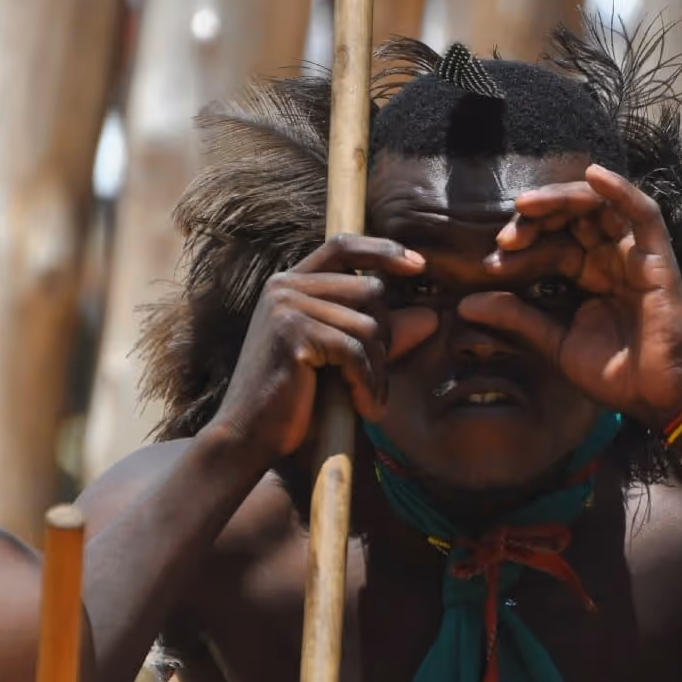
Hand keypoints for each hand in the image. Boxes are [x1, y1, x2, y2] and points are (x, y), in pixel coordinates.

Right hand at [207, 234, 438, 463]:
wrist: (250, 436)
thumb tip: (431, 317)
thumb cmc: (296, 400)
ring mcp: (285, 306)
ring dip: (378, 370)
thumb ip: (379, 335)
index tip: (420, 266)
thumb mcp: (343, 360)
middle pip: (368, 290)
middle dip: (385, 339)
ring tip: (370, 402)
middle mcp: (284, 286)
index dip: (383, 251)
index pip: (343, 246)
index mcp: (290, 284)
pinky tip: (364, 409)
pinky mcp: (291, 333)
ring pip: (367, 324)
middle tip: (376, 382)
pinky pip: (354, 350)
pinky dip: (367, 383)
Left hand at [458, 164, 681, 428]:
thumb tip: (463, 304)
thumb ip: (515, 318)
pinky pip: (643, 214)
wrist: (654, 398)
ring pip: (599, 208)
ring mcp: (633, 255)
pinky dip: (620, 191)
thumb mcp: (552, 342)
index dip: (522, 247)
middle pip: (571, 219)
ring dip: (563, 200)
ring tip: (528, 205)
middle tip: (506, 235)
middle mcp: (609, 258)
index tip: (491, 261)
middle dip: (536, 220)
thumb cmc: (610, 373)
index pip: (550, 245)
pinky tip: (593, 175)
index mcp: (586, 275)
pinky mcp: (658, 258)